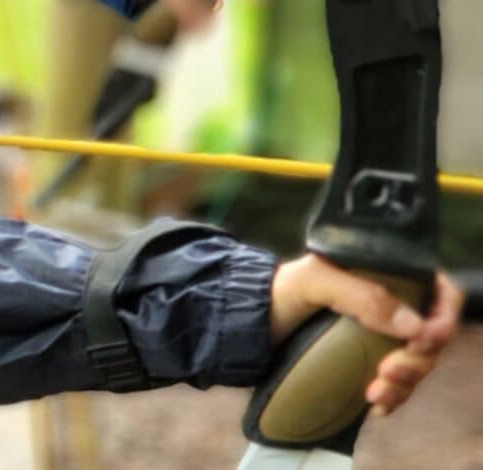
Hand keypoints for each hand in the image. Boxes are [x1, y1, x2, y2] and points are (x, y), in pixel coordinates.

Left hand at [269, 255, 464, 416]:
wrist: (241, 324)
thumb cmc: (275, 291)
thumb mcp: (314, 282)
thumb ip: (362, 295)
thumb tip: (415, 326)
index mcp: (384, 276)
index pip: (437, 292)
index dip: (442, 317)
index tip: (425, 339)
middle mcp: (387, 306)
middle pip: (430, 336)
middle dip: (418, 359)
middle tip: (388, 372)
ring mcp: (378, 337)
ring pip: (416, 364)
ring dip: (405, 383)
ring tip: (374, 394)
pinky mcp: (364, 363)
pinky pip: (395, 385)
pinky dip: (392, 397)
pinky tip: (375, 406)